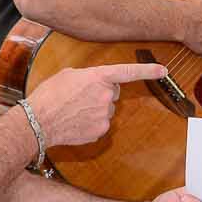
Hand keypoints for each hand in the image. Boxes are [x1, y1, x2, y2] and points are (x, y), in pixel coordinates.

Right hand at [24, 62, 166, 147]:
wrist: (37, 121)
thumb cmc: (49, 96)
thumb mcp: (68, 75)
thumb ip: (88, 76)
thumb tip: (94, 83)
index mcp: (98, 77)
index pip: (129, 72)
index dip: (148, 71)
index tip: (164, 70)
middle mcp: (106, 96)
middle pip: (113, 93)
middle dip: (101, 94)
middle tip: (80, 97)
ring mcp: (105, 115)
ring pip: (106, 110)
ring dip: (94, 109)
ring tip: (74, 110)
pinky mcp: (100, 131)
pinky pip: (100, 124)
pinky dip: (90, 124)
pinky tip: (75, 122)